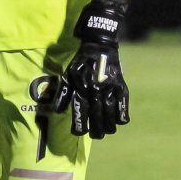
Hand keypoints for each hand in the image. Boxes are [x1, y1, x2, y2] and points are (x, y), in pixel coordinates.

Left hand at [55, 0, 130, 138]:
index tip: (79, 132)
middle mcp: (95, 90)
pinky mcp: (120, 85)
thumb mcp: (68, 75)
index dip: (79, 126)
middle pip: (96, 118)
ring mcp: (109, 88)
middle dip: (96, 130)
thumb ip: (63, 94)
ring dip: (108, 126)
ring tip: (107, 130)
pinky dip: (122, 115)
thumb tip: (57, 112)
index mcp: (81, 88)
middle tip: (96, 135)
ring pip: (110, 114)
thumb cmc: (81, 62)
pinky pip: (123, 104)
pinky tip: (120, 121)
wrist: (99, 44)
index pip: (80, 113)